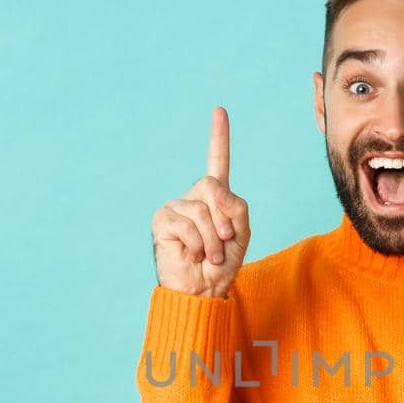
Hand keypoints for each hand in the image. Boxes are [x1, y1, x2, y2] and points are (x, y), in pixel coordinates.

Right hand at [151, 105, 251, 298]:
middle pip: (212, 185)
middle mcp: (193, 198)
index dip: (219, 137)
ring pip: (201, 209)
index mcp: (214, 198)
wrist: (204, 291)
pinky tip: (192, 255)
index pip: (217, 162)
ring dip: (212, 239)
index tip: (220, 111)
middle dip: (224, 217)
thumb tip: (214, 190)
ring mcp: (176, 208)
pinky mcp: (162, 221)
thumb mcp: (241, 232)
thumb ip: (236, 205)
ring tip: (209, 256)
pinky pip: (186, 224)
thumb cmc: (222, 264)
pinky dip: (197, 244)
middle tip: (224, 240)